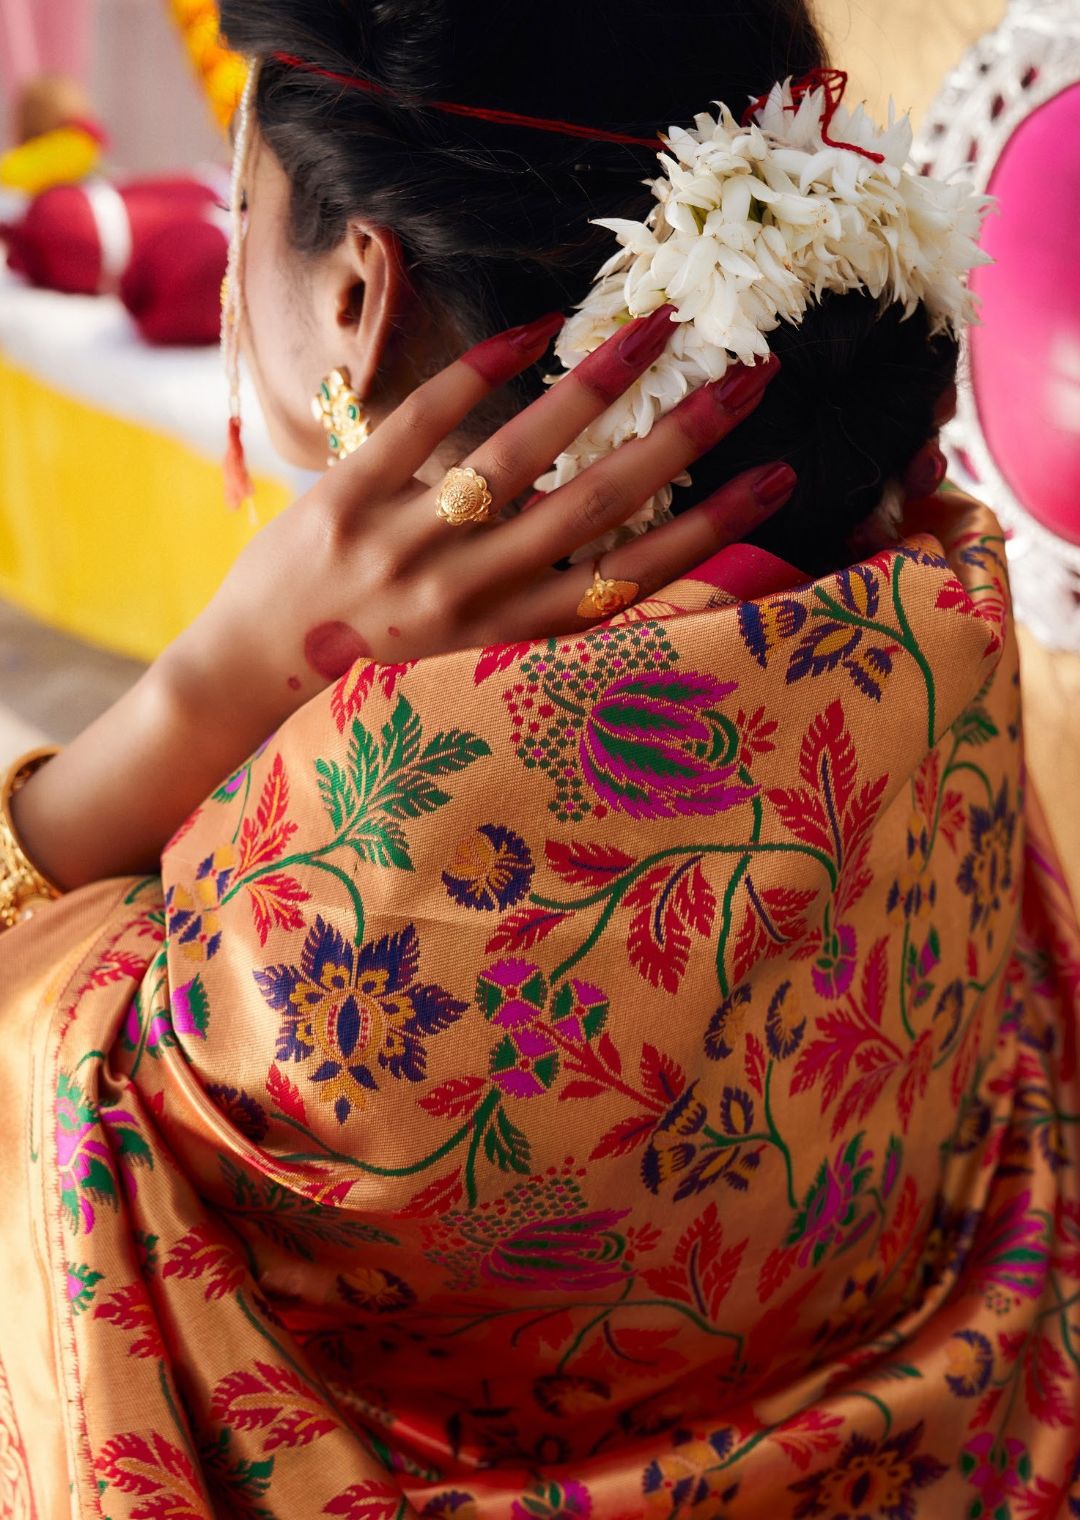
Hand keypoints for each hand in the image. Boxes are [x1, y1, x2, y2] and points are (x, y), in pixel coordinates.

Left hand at [172, 305, 792, 738]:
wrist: (251, 681)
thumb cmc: (373, 675)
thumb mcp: (468, 660)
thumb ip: (536, 608)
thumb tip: (618, 553)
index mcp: (510, 639)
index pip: (630, 578)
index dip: (711, 529)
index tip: (776, 479)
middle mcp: (469, 597)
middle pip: (596, 507)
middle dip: (683, 440)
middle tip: (751, 378)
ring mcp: (404, 547)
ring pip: (520, 459)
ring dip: (596, 386)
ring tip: (656, 326)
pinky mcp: (344, 502)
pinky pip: (419, 426)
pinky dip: (477, 373)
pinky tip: (530, 328)